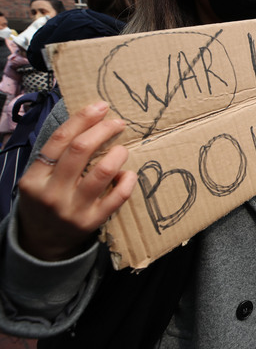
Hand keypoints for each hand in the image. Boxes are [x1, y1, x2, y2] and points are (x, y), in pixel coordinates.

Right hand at [16, 101, 136, 260]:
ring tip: (122, 149)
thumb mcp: (40, 178)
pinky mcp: (93, 222)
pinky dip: (127, 180)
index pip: (60, 139)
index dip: (83, 118)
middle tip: (118, 123)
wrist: (43, 242)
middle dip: (104, 130)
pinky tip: (127, 174)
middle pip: (81, 150)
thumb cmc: (45, 200)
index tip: (100, 106)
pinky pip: (118, 196)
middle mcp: (52, 193)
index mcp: (35, 178)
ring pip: (103, 171)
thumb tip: (87, 120)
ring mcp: (73, 209)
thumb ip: (57, 154)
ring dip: (118, 154)